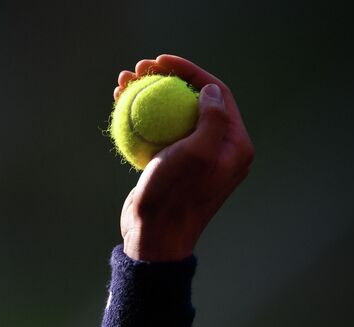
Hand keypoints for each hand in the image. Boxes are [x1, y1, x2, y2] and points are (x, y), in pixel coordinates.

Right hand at [116, 55, 253, 261]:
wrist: (153, 238)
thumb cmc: (176, 196)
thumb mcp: (199, 153)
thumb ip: (214, 119)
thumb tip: (211, 90)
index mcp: (234, 145)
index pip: (216, 93)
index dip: (189, 71)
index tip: (161, 61)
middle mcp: (217, 149)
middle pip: (191, 100)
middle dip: (164, 79)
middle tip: (139, 69)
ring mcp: (192, 157)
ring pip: (170, 114)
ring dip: (146, 95)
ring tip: (122, 83)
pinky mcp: (171, 165)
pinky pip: (157, 132)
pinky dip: (139, 117)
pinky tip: (119, 105)